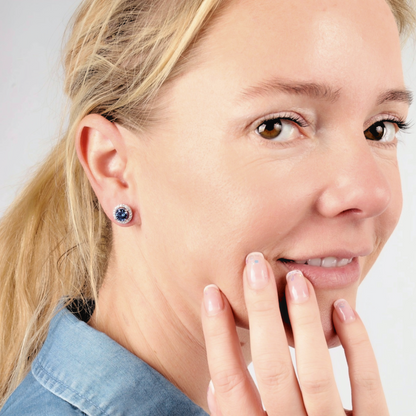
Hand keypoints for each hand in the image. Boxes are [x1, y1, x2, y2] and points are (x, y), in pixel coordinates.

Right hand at [201, 252, 388, 414]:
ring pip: (315, 373)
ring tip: (296, 280)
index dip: (217, 335)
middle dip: (259, 311)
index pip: (228, 381)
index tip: (211, 292)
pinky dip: (358, 346)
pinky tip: (344, 309)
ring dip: (304, 322)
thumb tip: (216, 381)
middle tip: (254, 264)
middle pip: (270, 367)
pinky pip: (368, 386)